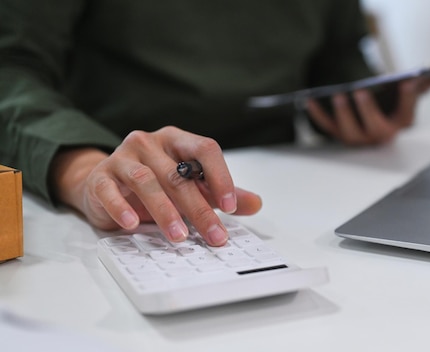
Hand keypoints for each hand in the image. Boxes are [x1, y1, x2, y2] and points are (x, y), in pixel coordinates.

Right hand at [50, 126, 261, 245]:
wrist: (104, 184)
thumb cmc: (154, 183)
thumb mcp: (190, 186)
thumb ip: (219, 194)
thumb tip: (255, 204)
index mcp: (177, 140)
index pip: (204, 149)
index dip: (220, 176)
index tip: (230, 206)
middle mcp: (150, 143)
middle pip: (178, 174)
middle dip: (199, 209)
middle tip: (213, 235)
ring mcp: (122, 157)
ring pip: (146, 180)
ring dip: (165, 211)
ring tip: (179, 236)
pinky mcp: (101, 177)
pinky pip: (110, 191)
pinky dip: (122, 207)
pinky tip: (133, 224)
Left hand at [306, 69, 429, 145]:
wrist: (368, 112)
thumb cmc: (392, 99)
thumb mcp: (414, 89)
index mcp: (400, 124)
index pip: (406, 115)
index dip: (407, 99)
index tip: (406, 82)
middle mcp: (380, 135)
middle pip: (375, 129)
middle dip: (367, 111)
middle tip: (360, 92)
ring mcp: (358, 137)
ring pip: (350, 132)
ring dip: (342, 115)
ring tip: (337, 95)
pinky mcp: (338, 133)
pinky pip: (327, 127)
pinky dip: (317, 116)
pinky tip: (310, 100)